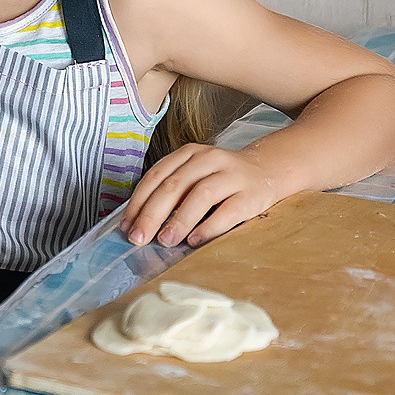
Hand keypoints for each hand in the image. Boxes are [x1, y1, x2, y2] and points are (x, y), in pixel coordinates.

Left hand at [116, 143, 287, 248]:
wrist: (267, 170)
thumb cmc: (221, 179)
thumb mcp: (194, 175)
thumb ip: (170, 192)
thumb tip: (138, 222)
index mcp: (189, 153)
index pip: (156, 176)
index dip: (138, 202)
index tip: (126, 226)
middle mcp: (209, 159)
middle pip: (174, 185)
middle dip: (152, 214)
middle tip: (138, 238)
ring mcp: (231, 175)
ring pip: (200, 195)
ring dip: (179, 220)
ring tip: (165, 241)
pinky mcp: (250, 195)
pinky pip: (228, 211)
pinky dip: (209, 227)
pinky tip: (195, 241)